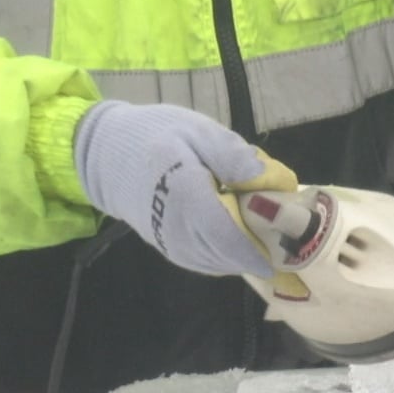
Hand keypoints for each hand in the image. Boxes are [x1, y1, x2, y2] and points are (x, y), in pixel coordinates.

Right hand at [74, 101, 297, 276]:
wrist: (104, 154)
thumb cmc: (154, 135)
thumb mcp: (197, 130)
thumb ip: (233, 155)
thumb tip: (268, 180)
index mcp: (187, 199)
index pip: (231, 238)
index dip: (262, 246)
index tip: (289, 242)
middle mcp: (179, 232)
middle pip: (231, 254)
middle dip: (261, 247)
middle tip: (283, 227)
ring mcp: (172, 245)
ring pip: (220, 262)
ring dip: (245, 252)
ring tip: (265, 228)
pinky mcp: (169, 249)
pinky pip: (206, 261)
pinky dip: (228, 253)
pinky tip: (241, 235)